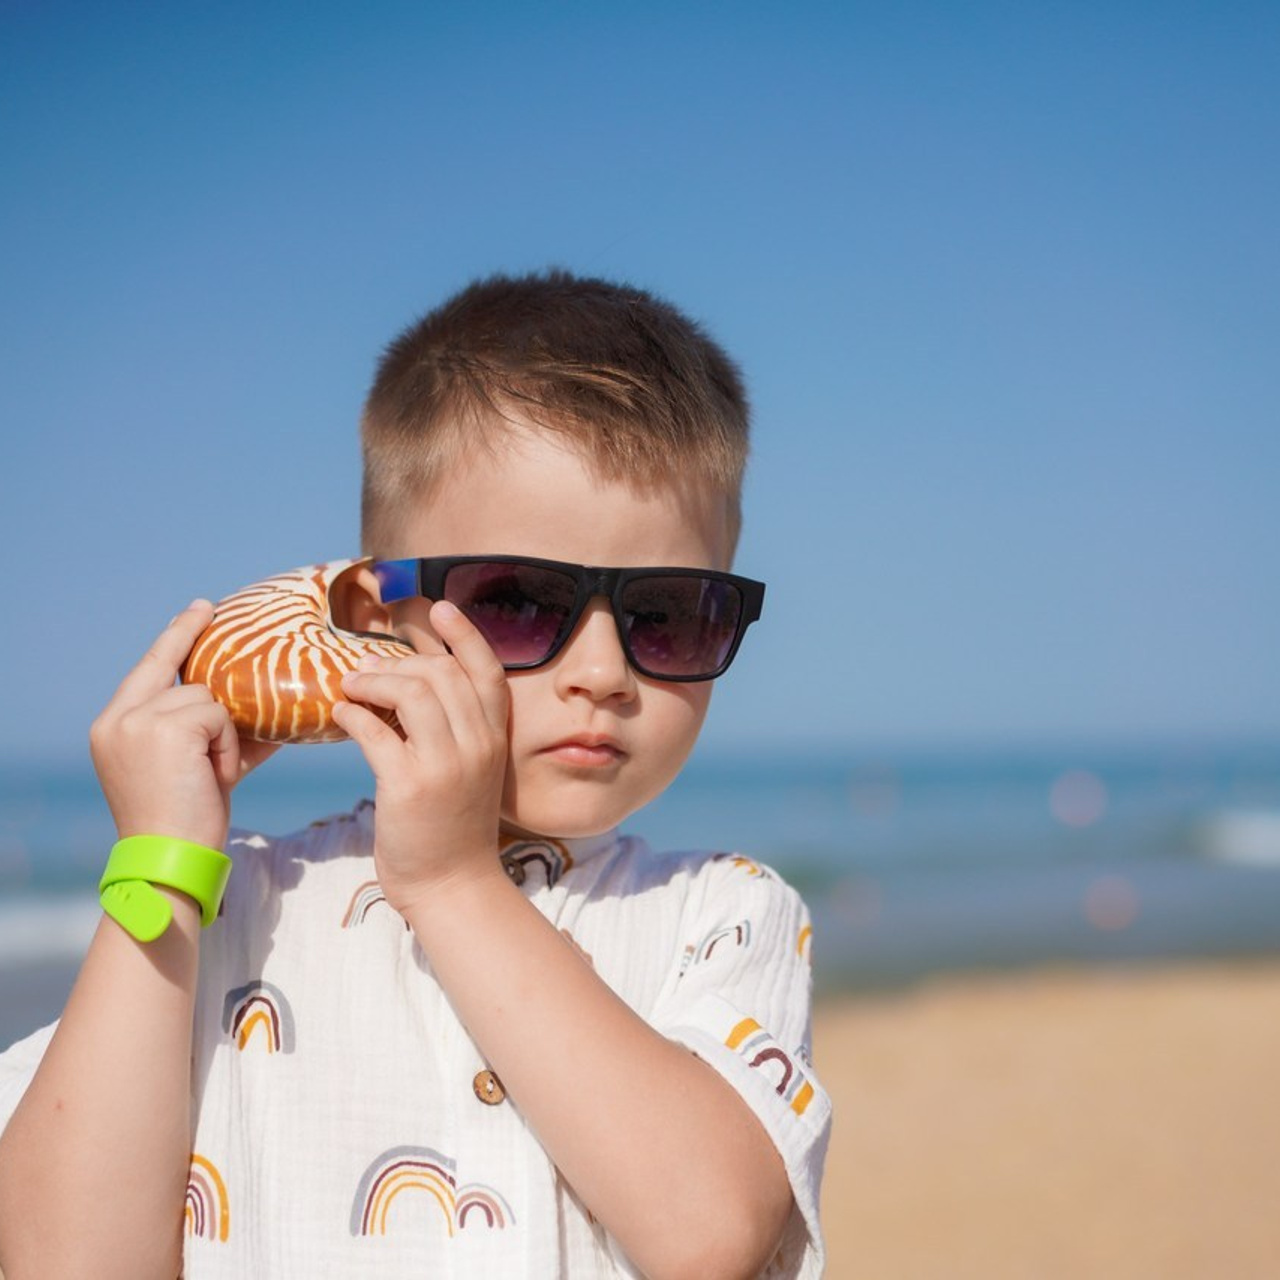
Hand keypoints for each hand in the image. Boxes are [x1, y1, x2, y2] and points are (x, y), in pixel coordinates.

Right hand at [90, 601, 277, 849]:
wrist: (169, 858)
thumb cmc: (185, 820)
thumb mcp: (192, 766)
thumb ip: (208, 732)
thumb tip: (262, 709)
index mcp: (113, 726)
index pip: (149, 669)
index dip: (177, 638)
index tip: (200, 609)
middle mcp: (118, 717)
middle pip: (186, 678)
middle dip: (207, 663)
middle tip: (211, 609)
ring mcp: (138, 720)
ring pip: (208, 697)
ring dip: (224, 733)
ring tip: (212, 772)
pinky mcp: (164, 727)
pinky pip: (220, 715)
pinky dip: (228, 744)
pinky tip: (215, 773)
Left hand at [334, 600, 509, 914]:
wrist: (453, 885)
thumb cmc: (454, 825)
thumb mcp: (470, 770)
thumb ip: (453, 728)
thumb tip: (410, 683)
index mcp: (495, 738)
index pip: (487, 671)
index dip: (466, 634)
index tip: (440, 608)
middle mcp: (477, 745)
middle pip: (442, 674)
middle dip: (400, 661)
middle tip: (368, 664)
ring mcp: (446, 765)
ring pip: (411, 692)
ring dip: (373, 680)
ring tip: (350, 685)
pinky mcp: (409, 786)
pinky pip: (375, 731)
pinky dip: (352, 713)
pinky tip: (340, 712)